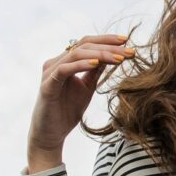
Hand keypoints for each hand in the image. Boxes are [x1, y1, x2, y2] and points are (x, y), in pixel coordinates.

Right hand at [27, 33, 132, 171]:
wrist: (51, 135)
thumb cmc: (66, 112)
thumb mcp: (87, 88)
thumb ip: (95, 72)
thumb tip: (112, 55)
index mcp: (65, 62)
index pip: (87, 43)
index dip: (106, 40)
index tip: (127, 41)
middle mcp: (55, 63)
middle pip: (83, 45)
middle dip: (108, 46)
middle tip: (128, 50)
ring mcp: (50, 72)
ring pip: (76, 54)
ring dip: (100, 54)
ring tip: (118, 58)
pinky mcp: (47, 85)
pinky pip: (64, 70)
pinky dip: (81, 65)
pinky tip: (96, 64)